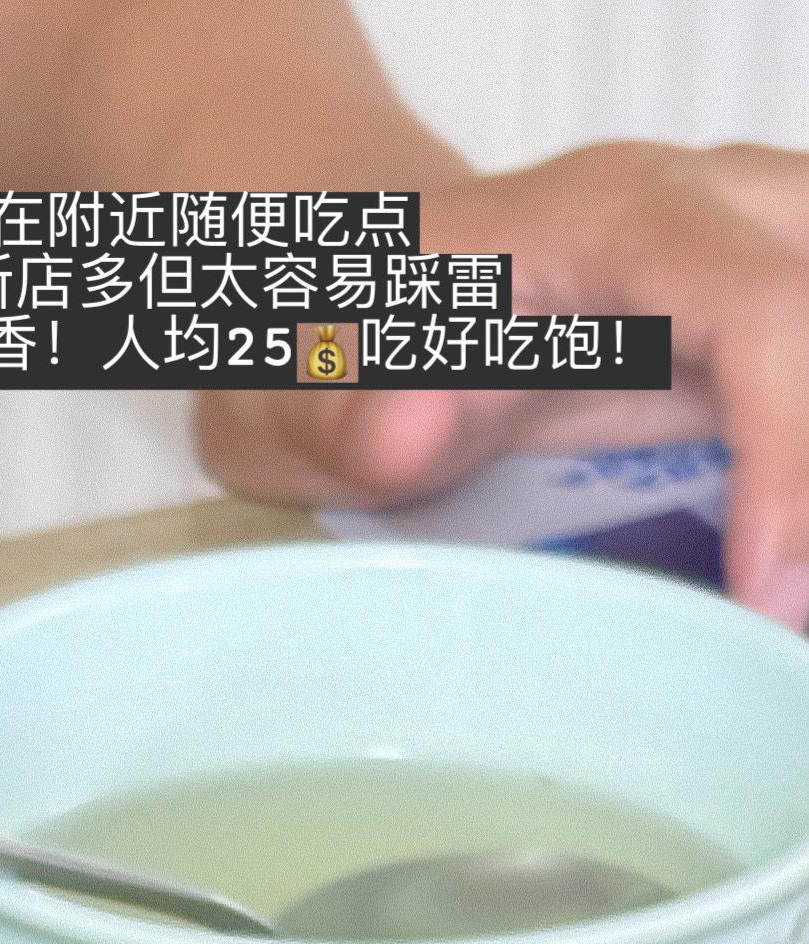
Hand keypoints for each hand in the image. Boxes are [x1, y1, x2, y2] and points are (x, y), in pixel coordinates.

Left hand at [198, 144, 808, 624]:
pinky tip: (784, 559)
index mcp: (609, 218)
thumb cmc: (339, 345)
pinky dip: (802, 467)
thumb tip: (408, 437)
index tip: (769, 587)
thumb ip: (346, 414)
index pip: (753, 306)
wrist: (357, 302)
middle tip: (789, 610)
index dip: (789, 441)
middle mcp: (704, 211)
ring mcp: (743, 255)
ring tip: (784, 597)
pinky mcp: (753, 317)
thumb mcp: (306, 387)